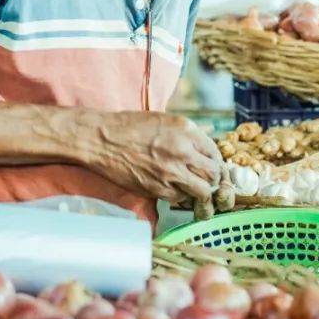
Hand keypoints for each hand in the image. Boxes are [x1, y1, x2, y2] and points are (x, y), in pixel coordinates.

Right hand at [84, 112, 223, 205]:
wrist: (102, 139)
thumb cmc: (130, 127)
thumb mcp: (165, 120)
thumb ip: (187, 135)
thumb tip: (204, 150)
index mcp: (186, 131)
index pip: (215, 153)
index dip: (217, 164)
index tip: (214, 169)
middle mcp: (182, 151)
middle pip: (213, 174)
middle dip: (214, 181)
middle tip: (210, 184)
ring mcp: (170, 171)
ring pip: (201, 191)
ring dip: (201, 193)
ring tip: (197, 192)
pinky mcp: (157, 188)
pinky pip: (180, 198)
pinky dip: (181, 197)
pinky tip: (175, 190)